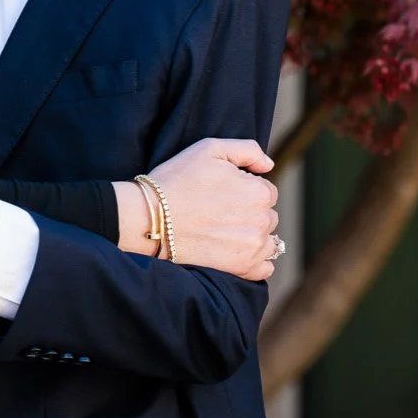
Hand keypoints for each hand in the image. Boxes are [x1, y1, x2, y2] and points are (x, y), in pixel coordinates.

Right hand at [129, 137, 279, 278]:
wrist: (148, 217)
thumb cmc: (176, 180)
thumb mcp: (209, 148)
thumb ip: (247, 149)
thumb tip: (268, 165)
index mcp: (259, 192)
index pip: (266, 191)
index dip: (243, 189)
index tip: (220, 193)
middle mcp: (263, 220)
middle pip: (267, 216)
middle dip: (249, 213)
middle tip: (217, 211)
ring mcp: (254, 247)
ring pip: (269, 241)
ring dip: (253, 236)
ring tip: (223, 232)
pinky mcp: (243, 268)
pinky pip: (264, 268)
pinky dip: (254, 262)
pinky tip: (233, 251)